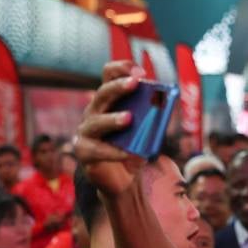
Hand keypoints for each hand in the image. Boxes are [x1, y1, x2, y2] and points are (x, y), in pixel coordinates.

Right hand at [73, 61, 144, 196]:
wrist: (125, 179)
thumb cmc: (135, 147)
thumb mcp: (147, 129)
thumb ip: (151, 116)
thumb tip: (162, 104)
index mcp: (109, 100)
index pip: (109, 74)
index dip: (121, 68)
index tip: (140, 71)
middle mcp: (94, 111)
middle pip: (102, 94)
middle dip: (119, 87)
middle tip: (136, 83)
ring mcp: (86, 131)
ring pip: (96, 121)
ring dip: (113, 119)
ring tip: (129, 118)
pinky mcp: (84, 152)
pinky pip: (97, 150)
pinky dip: (114, 152)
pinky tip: (129, 154)